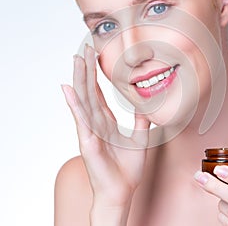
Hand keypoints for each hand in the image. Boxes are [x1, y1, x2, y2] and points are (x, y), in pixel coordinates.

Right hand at [62, 44, 149, 207]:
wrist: (122, 192)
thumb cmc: (127, 170)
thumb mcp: (140, 140)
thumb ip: (141, 122)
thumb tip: (146, 106)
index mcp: (106, 123)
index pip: (98, 95)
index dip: (96, 77)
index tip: (95, 59)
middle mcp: (95, 124)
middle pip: (89, 92)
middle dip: (87, 70)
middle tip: (85, 50)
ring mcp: (89, 132)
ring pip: (83, 100)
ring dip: (80, 79)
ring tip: (76, 60)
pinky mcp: (88, 142)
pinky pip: (81, 119)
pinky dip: (74, 103)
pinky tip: (68, 88)